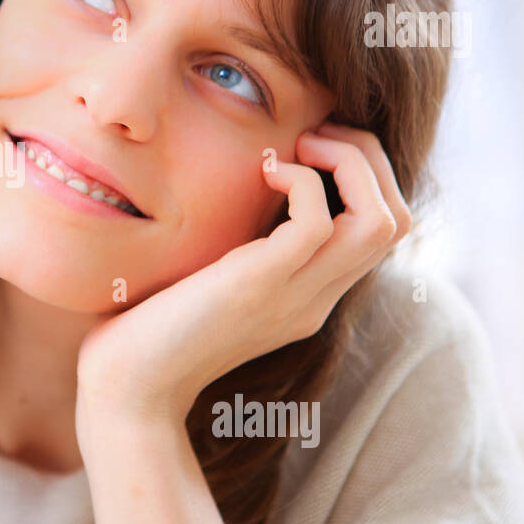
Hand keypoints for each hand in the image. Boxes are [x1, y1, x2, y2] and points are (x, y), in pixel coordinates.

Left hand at [75, 121, 411, 426]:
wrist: (126, 389)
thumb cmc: (148, 330)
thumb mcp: (208, 280)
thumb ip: (235, 248)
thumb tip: (233, 196)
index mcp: (308, 296)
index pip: (381, 230)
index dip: (364, 175)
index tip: (311, 146)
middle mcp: (314, 298)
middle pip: (396, 220)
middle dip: (369, 158)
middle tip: (316, 134)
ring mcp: (295, 296)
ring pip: (379, 221)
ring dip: (350, 163)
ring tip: (303, 144)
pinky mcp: (259, 287)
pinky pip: (318, 223)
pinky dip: (301, 181)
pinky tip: (263, 172)